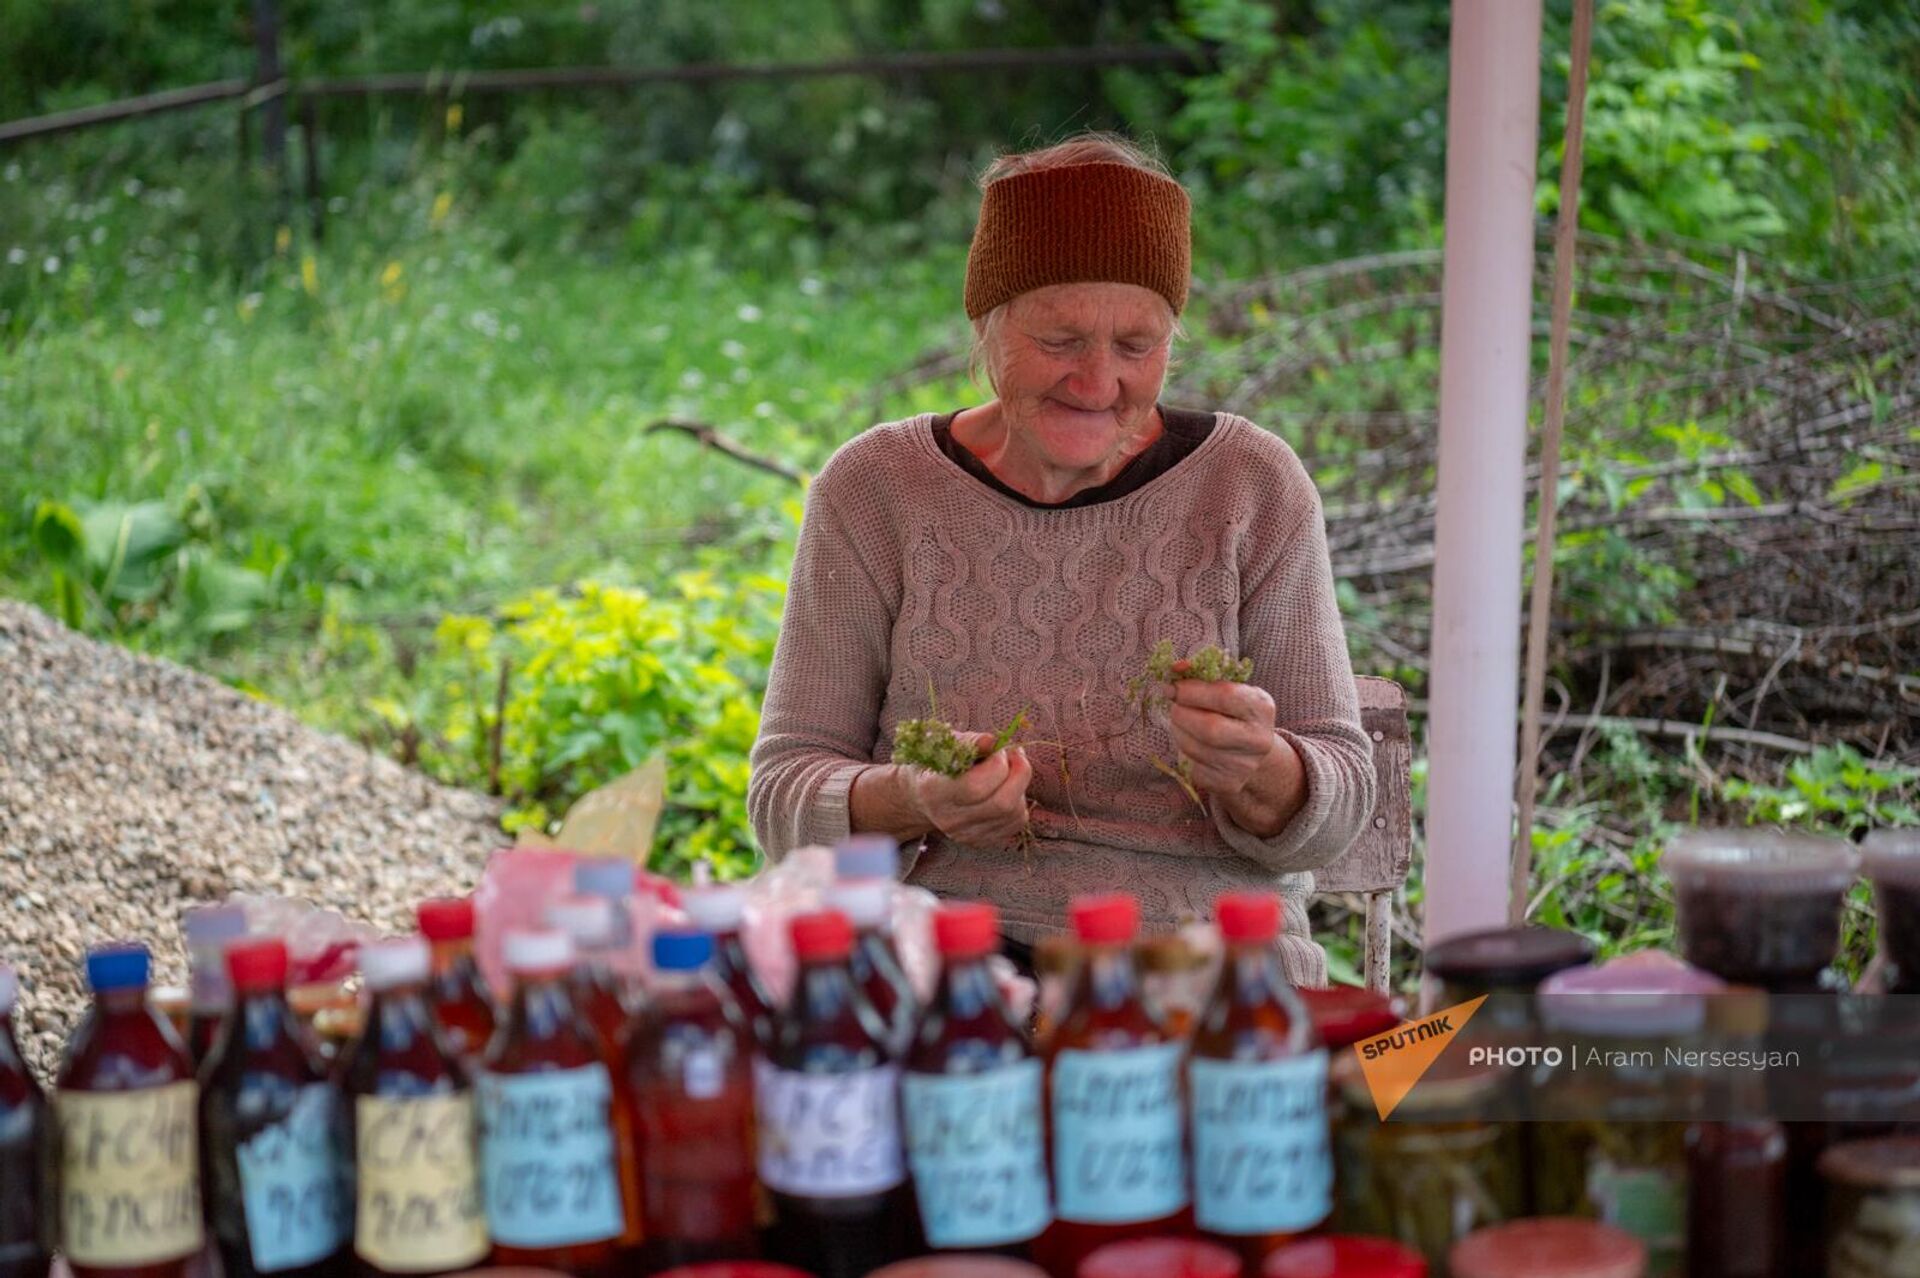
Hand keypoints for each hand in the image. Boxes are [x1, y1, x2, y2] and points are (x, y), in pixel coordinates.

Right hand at [903, 734, 1033, 847]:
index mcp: (934, 791)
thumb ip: (969, 741)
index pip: (976, 786)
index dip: (997, 763)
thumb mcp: (945, 744)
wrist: (921, 796)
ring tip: (1008, 770)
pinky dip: (1019, 801)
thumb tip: (991, 741)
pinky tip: (1005, 788)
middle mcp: (950, 819)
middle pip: (1002, 803)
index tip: (998, 748)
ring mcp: (966, 835)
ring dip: (1020, 786)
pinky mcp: (982, 841)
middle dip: (1019, 773)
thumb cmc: (937, 763)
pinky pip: (1017, 822)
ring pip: (1015, 813)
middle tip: (1015, 755)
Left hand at [1167, 673, 1279, 798]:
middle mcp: (1258, 739)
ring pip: (1195, 748)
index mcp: (1261, 707)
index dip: (1193, 690)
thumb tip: (1176, 667)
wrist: (1252, 754)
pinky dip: (1183, 751)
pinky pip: (1192, 766)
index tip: (1173, 686)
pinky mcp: (1228, 784)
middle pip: (1210, 728)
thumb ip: (1203, 676)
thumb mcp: (1228, 689)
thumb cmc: (1233, 713)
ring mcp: (1245, 765)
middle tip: (1173, 706)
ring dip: (1178, 731)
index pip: (1225, 696)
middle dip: (1182, 714)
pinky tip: (1189, 741)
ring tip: (1180, 722)